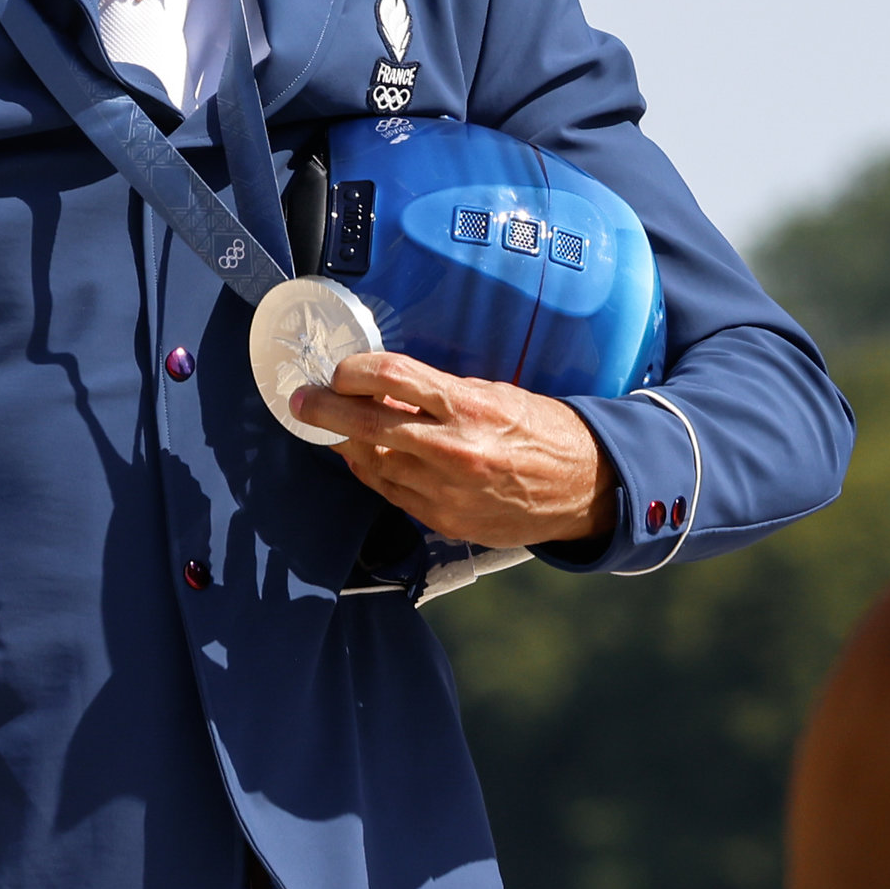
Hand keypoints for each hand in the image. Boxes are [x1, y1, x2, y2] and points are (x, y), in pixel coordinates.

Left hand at [287, 353, 610, 549]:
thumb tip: (388, 391)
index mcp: (471, 409)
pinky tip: (364, 457)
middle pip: (366, 426)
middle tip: (303, 400)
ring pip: (370, 464)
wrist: (586, 488)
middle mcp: (453, 451)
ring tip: (332, 428)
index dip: (356, 369)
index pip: (393, 378)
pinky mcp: (443, 520)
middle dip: (324, 410)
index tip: (341, 368)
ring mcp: (445, 491)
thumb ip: (442, 395)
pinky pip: (390, 492)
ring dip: (345, 443)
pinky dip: (371, 472)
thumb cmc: (547, 432)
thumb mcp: (500, 395)